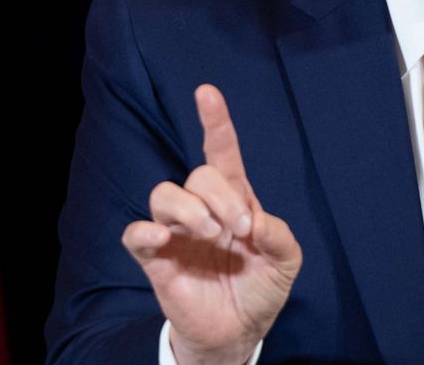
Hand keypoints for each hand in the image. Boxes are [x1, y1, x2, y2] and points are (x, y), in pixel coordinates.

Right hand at [122, 84, 301, 364]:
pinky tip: (165, 239)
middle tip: (240, 228)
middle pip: (199, 175)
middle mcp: (202, 208)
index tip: (206, 92)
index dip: (214, 122)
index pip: (221, 153)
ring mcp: (177, 232)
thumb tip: (254, 221)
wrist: (238, 331)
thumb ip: (279, 235)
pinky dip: (146, 231)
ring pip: (164, 193)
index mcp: (235, 200)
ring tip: (210, 235)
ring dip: (190, 209)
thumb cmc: (261, 287)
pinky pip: (136, 233)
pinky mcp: (156, 258)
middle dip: (221, 196)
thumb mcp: (287, 261)